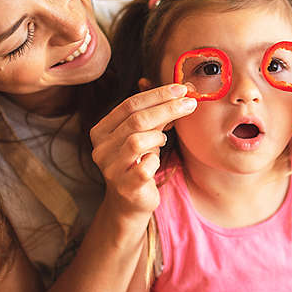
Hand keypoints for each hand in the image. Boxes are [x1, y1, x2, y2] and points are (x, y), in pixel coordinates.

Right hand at [90, 84, 196, 216]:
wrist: (131, 202)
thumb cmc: (139, 162)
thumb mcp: (144, 134)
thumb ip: (155, 113)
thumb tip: (181, 89)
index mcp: (101, 131)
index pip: (129, 104)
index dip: (157, 95)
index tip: (181, 89)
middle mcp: (101, 149)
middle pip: (136, 120)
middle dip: (167, 108)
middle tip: (190, 103)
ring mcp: (111, 169)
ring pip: (137, 141)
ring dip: (158, 136)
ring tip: (163, 139)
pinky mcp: (125, 187)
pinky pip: (146, 166)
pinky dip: (156, 160)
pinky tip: (156, 161)